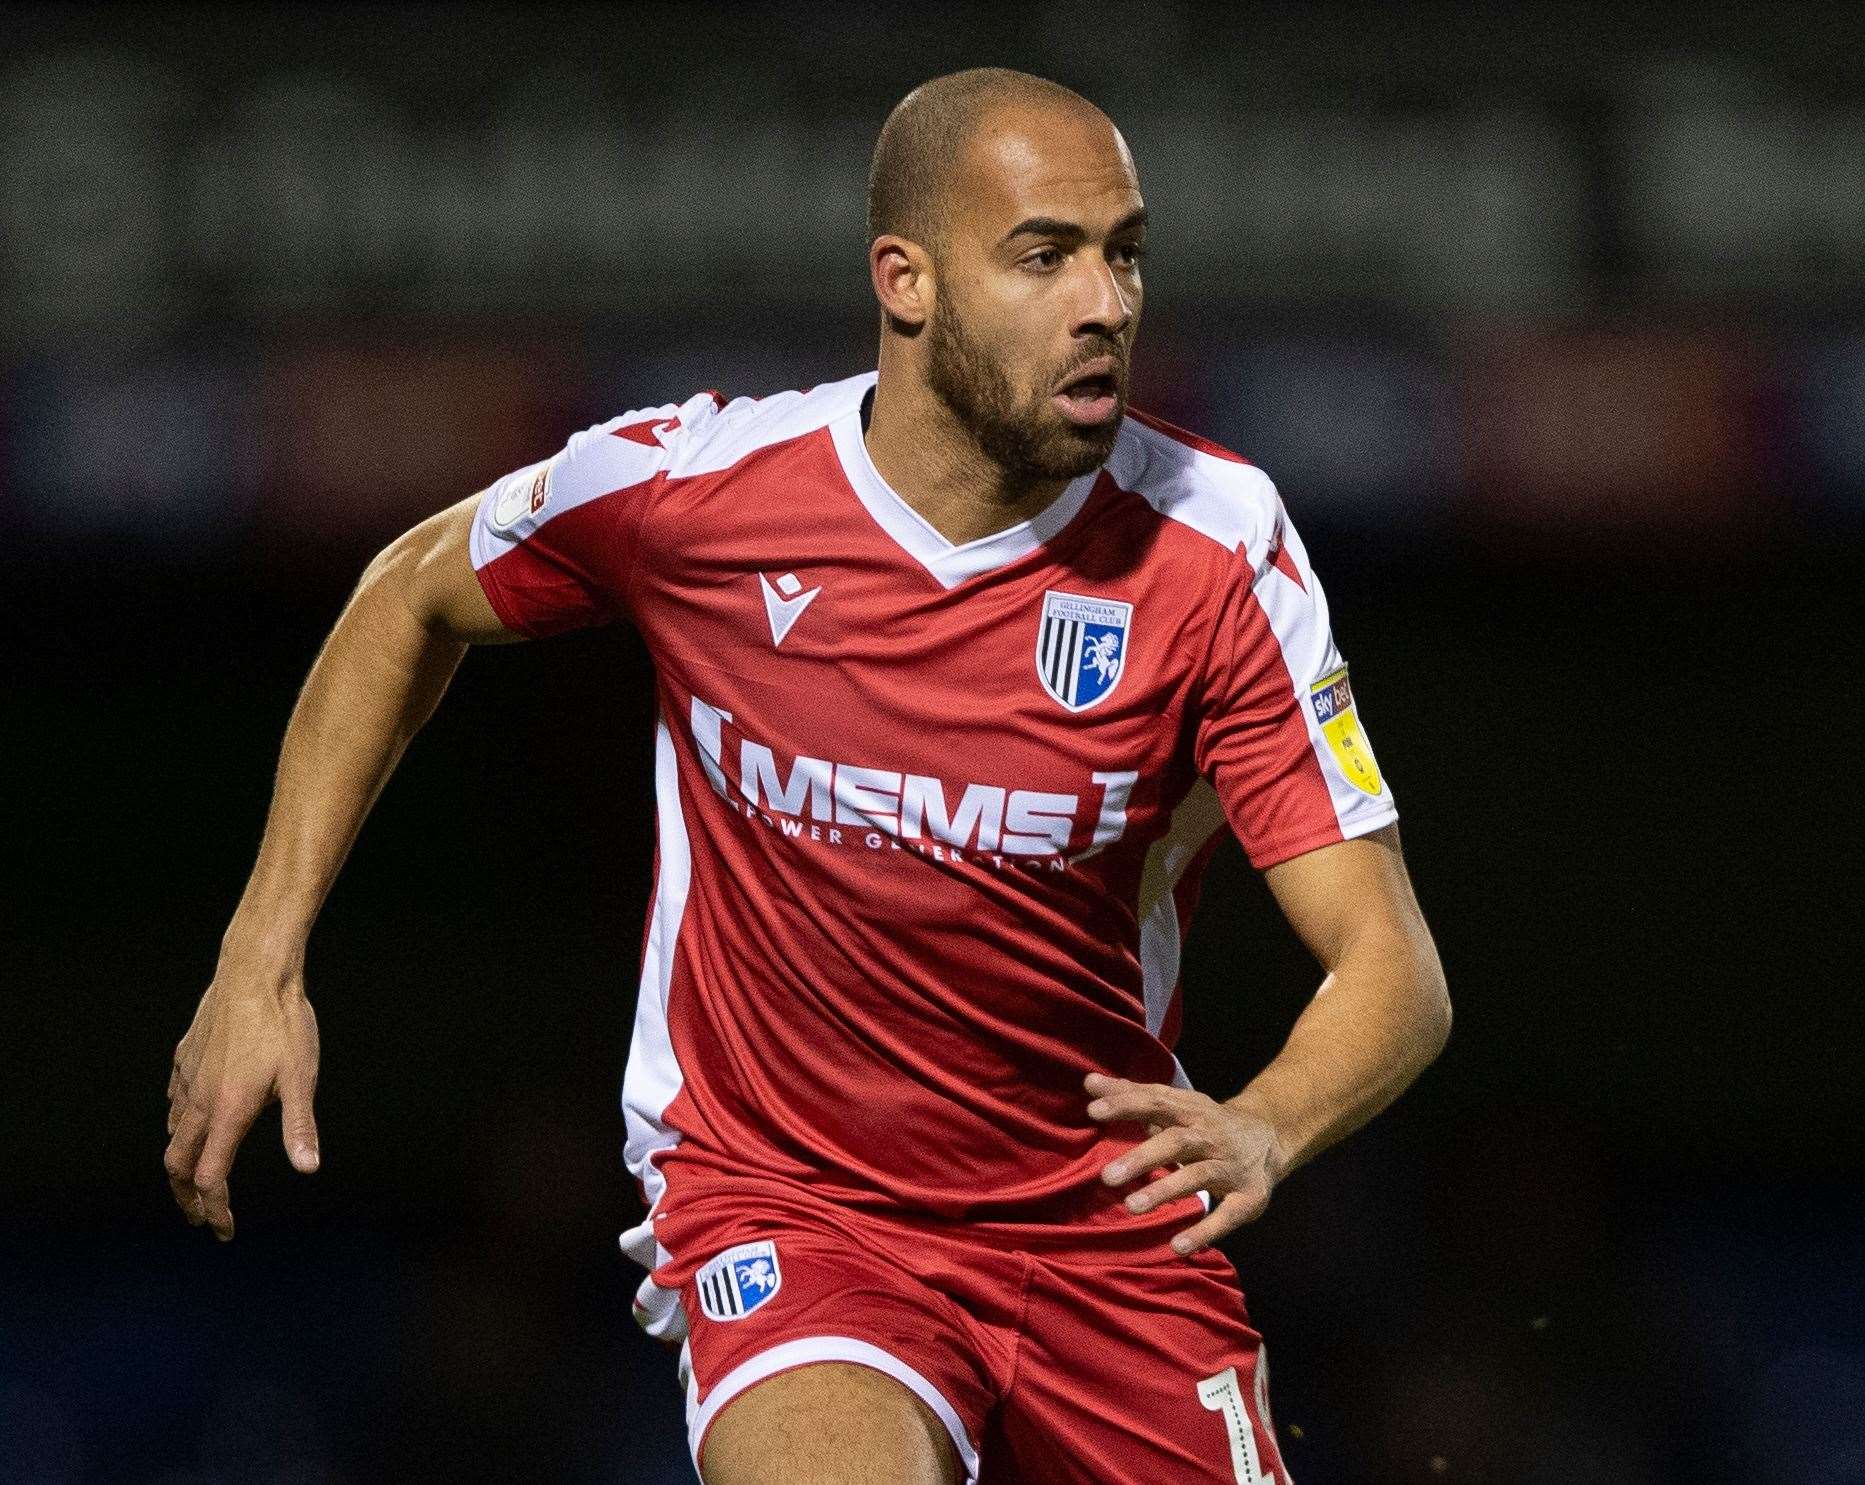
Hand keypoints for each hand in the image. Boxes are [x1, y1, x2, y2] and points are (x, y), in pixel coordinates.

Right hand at [165, 967, 320, 1240]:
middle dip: (186, 1197)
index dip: (215, 1208)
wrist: (254, 972)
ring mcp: (186, 1077)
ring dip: (181, 1162)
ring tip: (197, 1176)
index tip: (224, 1229)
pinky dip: (179, 1124)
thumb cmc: (284, 1023)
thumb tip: (308, 1168)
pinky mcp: (184, 1057)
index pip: (210, 1177)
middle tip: (200, 1216)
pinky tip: (194, 1121)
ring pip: (171, 1132)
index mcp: (228, 1111)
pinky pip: (174, 1101)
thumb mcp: (301, 1077)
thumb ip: (300, 1126)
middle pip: (177, 1163)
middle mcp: (199, 1099)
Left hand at [1084, 1071, 1285, 1254]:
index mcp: (1191, 1110)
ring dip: (1165, 1191)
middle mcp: (1211, 1135)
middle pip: (1176, 1142)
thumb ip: (1133, 1096)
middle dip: (1142, 1158)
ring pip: (1198, 1176)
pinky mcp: (1248, 1197)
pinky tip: (1178, 1246)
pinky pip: (1227, 1215)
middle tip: (1107, 1177)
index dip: (1127, 1104)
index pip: (1157, 1101)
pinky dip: (1204, 1231)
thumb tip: (1090, 1083)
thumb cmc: (1206, 1122)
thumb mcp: (1176, 1105)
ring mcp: (1231, 1167)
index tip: (1093, 1110)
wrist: (1271, 1137)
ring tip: (1132, 1207)